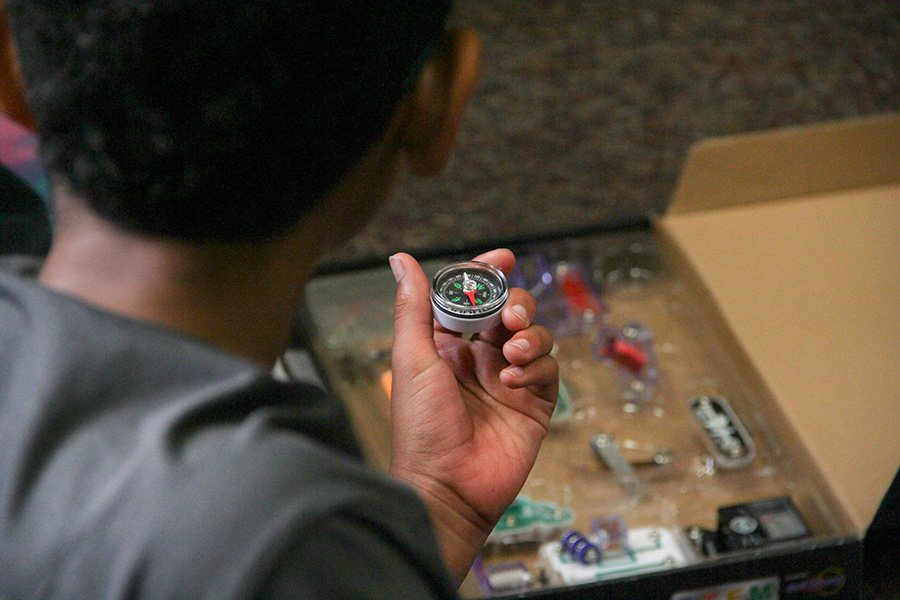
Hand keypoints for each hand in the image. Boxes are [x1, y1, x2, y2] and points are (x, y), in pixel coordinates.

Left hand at [387, 249, 557, 583]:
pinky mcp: (534, 406)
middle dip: (516, 305)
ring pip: (535, 338)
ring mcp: (509, 382)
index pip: (473, 299)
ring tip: (510, 355)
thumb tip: (400, 259)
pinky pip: (548, 372)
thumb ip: (413, 307)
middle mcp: (479, 360)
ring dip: (529, 337)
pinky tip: (513, 384)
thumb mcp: (413, 358)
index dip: (488, 275)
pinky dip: (535, 369)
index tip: (502, 257)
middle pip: (511, 313)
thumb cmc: (420, 427)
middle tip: (510, 316)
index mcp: (447, 347)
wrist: (446, 487)